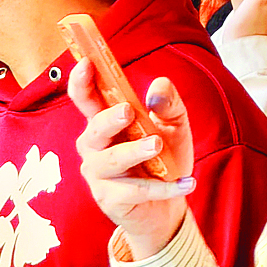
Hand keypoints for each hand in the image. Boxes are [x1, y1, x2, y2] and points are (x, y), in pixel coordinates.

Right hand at [69, 64, 196, 260]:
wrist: (169, 205)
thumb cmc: (164, 157)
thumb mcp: (174, 125)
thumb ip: (169, 103)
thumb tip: (156, 91)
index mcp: (105, 121)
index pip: (86, 98)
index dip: (82, 81)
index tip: (87, 62)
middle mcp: (95, 146)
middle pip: (94, 129)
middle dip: (109, 119)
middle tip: (129, 111)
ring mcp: (99, 174)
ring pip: (112, 160)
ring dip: (134, 152)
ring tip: (157, 145)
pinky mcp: (109, 199)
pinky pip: (135, 190)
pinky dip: (163, 186)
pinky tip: (185, 182)